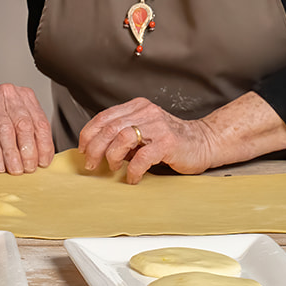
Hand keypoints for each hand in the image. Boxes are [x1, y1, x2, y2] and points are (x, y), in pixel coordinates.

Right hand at [0, 81, 54, 174]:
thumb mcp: (17, 121)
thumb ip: (31, 135)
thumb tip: (42, 160)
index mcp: (26, 96)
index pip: (41, 122)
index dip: (44, 145)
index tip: (43, 163)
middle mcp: (10, 94)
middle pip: (24, 125)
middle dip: (28, 151)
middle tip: (28, 168)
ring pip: (6, 130)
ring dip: (12, 154)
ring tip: (15, 169)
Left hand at [78, 98, 218, 183]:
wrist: (203, 142)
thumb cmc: (170, 141)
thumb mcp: (143, 133)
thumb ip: (122, 137)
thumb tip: (95, 150)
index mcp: (137, 107)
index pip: (104, 117)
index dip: (88, 133)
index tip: (82, 148)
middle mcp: (146, 113)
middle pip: (109, 127)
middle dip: (94, 148)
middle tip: (91, 164)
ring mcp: (157, 126)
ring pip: (122, 138)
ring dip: (111, 157)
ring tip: (112, 168)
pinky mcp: (168, 142)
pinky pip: (142, 156)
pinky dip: (133, 170)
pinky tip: (132, 178)